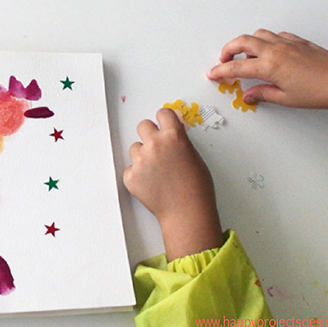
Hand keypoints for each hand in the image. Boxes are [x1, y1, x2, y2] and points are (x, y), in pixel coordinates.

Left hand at [123, 109, 222, 260]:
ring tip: (157, 171)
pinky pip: (130, 168)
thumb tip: (172, 132)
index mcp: (173, 136)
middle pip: (143, 126)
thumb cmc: (197, 187)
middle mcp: (154, 144)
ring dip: (143, 155)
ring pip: (135, 148)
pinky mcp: (130, 176)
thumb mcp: (194, 155)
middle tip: (157, 147)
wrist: (187, 212)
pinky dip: (138, 174)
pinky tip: (151, 183)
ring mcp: (140, 160)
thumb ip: (179, 141)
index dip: (164, 120)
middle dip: (150, 134)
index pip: (162, 113)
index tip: (163, 124)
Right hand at [206, 30, 327, 118]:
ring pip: (258, 34)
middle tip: (223, 61)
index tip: (212, 74)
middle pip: (242, 42)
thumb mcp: (285, 98)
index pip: (236, 68)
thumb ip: (262, 94)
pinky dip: (266, 40)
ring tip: (245, 56)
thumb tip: (249, 96)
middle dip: (227, 50)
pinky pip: (275, 35)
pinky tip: (269, 51)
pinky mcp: (298, 41)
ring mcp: (287, 43)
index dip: (220, 71)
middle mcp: (275, 50)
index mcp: (269, 66)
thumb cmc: (317, 92)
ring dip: (246, 43)